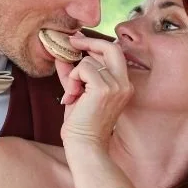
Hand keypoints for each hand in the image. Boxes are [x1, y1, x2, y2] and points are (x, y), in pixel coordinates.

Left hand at [57, 34, 133, 148]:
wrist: (85, 145)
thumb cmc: (81, 124)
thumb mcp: (79, 91)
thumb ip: (74, 72)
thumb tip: (63, 53)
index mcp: (123, 85)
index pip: (115, 53)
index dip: (96, 45)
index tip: (78, 41)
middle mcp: (124, 84)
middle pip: (112, 47)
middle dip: (89, 42)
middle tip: (72, 43)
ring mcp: (116, 86)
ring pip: (90, 60)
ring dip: (74, 74)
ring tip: (72, 94)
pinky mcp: (104, 89)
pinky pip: (83, 68)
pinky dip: (72, 79)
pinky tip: (71, 96)